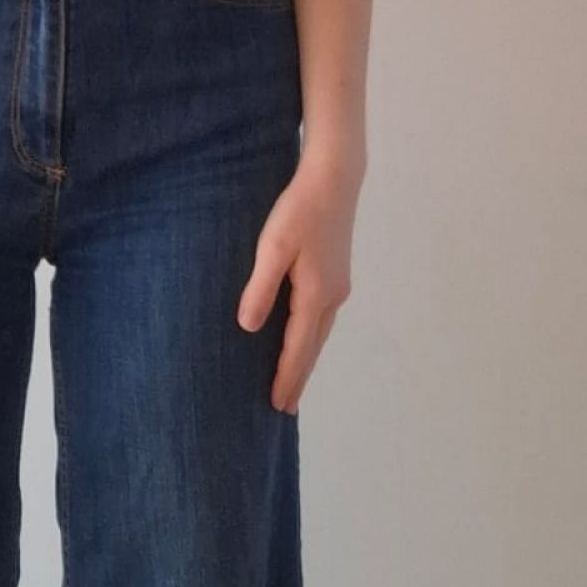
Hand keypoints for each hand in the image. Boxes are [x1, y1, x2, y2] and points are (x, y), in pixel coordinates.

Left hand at [236, 144, 361, 413]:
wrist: (335, 179)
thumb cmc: (300, 210)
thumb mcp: (274, 247)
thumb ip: (261, 288)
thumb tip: (248, 328)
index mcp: (316, 295)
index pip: (298, 349)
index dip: (286, 377)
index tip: (277, 406)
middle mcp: (333, 297)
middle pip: (312, 347)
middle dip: (298, 377)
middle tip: (285, 407)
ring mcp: (338, 286)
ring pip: (319, 333)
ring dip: (305, 358)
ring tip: (292, 380)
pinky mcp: (336, 273)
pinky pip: (321, 319)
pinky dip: (310, 338)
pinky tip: (302, 337)